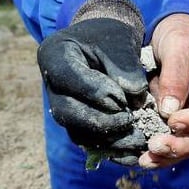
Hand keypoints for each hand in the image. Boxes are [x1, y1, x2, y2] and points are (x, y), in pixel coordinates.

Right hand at [37, 16, 147, 163]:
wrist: (107, 44)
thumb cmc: (111, 37)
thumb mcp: (120, 41)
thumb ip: (125, 67)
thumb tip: (134, 100)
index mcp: (54, 56)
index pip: (69, 79)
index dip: (96, 92)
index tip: (122, 99)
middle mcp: (51, 86)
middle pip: (68, 112)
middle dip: (101, 121)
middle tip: (129, 120)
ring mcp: (61, 107)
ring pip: (78, 133)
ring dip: (108, 140)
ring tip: (137, 139)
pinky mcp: (75, 124)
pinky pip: (89, 143)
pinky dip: (111, 149)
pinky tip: (133, 151)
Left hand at [139, 14, 188, 168]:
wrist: (174, 33)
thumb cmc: (181, 33)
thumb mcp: (178, 45)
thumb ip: (176, 75)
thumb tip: (168, 111)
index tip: (172, 122)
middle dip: (181, 146)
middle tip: (155, 146)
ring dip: (169, 156)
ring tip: (146, 160)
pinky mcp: (182, 125)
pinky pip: (176, 143)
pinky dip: (161, 155)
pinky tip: (144, 159)